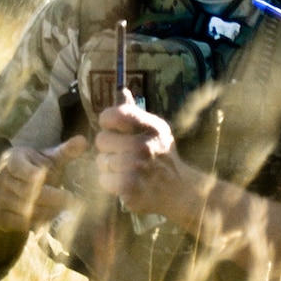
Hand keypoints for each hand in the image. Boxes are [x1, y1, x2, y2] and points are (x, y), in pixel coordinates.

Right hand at [0, 136, 87, 232]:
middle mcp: (1, 178)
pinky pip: (21, 223)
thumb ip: (65, 151)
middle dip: (53, 196)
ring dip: (48, 211)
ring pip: (26, 209)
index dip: (32, 173)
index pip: (19, 167)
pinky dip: (38, 222)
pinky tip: (50, 216)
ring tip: (63, 208)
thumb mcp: (48, 158)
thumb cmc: (35, 168)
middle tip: (71, 198)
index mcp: (12, 159)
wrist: (9, 185)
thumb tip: (83, 141)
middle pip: (28, 192)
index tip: (44, 176)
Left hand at [95, 91, 183, 214]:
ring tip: (125, 169)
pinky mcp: (131, 188)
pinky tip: (124, 182)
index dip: (107, 121)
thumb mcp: (155, 131)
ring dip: (109, 167)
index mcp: (151, 127)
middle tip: (122, 153)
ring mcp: (138, 168)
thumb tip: (122, 90)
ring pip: (101, 161)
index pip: (114, 115)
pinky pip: (103, 180)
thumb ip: (134, 113)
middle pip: (101, 139)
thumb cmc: (162, 156)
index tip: (113, 128)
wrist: (179, 190)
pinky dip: (110, 183)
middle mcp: (145, 146)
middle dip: (108, 148)